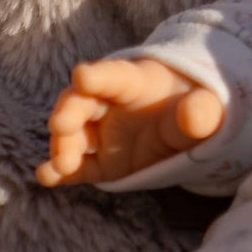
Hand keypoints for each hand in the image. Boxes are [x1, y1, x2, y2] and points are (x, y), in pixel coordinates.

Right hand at [36, 58, 225, 187]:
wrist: (187, 128)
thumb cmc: (194, 109)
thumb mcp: (206, 110)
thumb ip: (201, 112)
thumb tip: (194, 114)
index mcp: (136, 82)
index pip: (115, 76)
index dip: (99, 76)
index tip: (82, 75)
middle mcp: (110, 103)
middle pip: (82, 102)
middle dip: (69, 111)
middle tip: (60, 126)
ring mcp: (102, 132)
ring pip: (74, 133)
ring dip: (64, 145)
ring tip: (62, 164)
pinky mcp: (100, 161)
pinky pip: (78, 166)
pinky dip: (59, 171)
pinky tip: (46, 176)